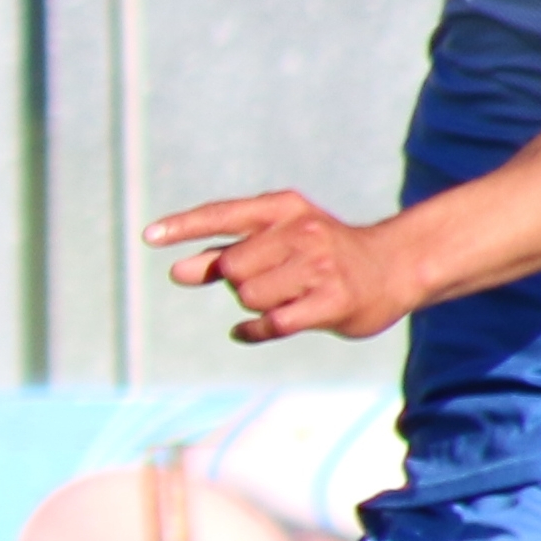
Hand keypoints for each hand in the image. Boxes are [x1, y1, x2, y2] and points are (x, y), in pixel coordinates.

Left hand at [148, 191, 421, 343]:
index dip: (184, 226)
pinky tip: (247, 330)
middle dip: (237, 281)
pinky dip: (252, 330)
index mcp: (284, 210)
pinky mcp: (331, 302)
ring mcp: (319, 267)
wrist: (392, 268)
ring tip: (285, 297)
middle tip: (270, 280)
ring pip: (249, 296)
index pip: (223, 214)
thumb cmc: (321, 255)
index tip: (149, 237)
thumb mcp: (275, 244)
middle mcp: (302, 232)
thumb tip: (177, 272)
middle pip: (232, 267)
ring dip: (255, 305)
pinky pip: (271, 324)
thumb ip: (225, 255)